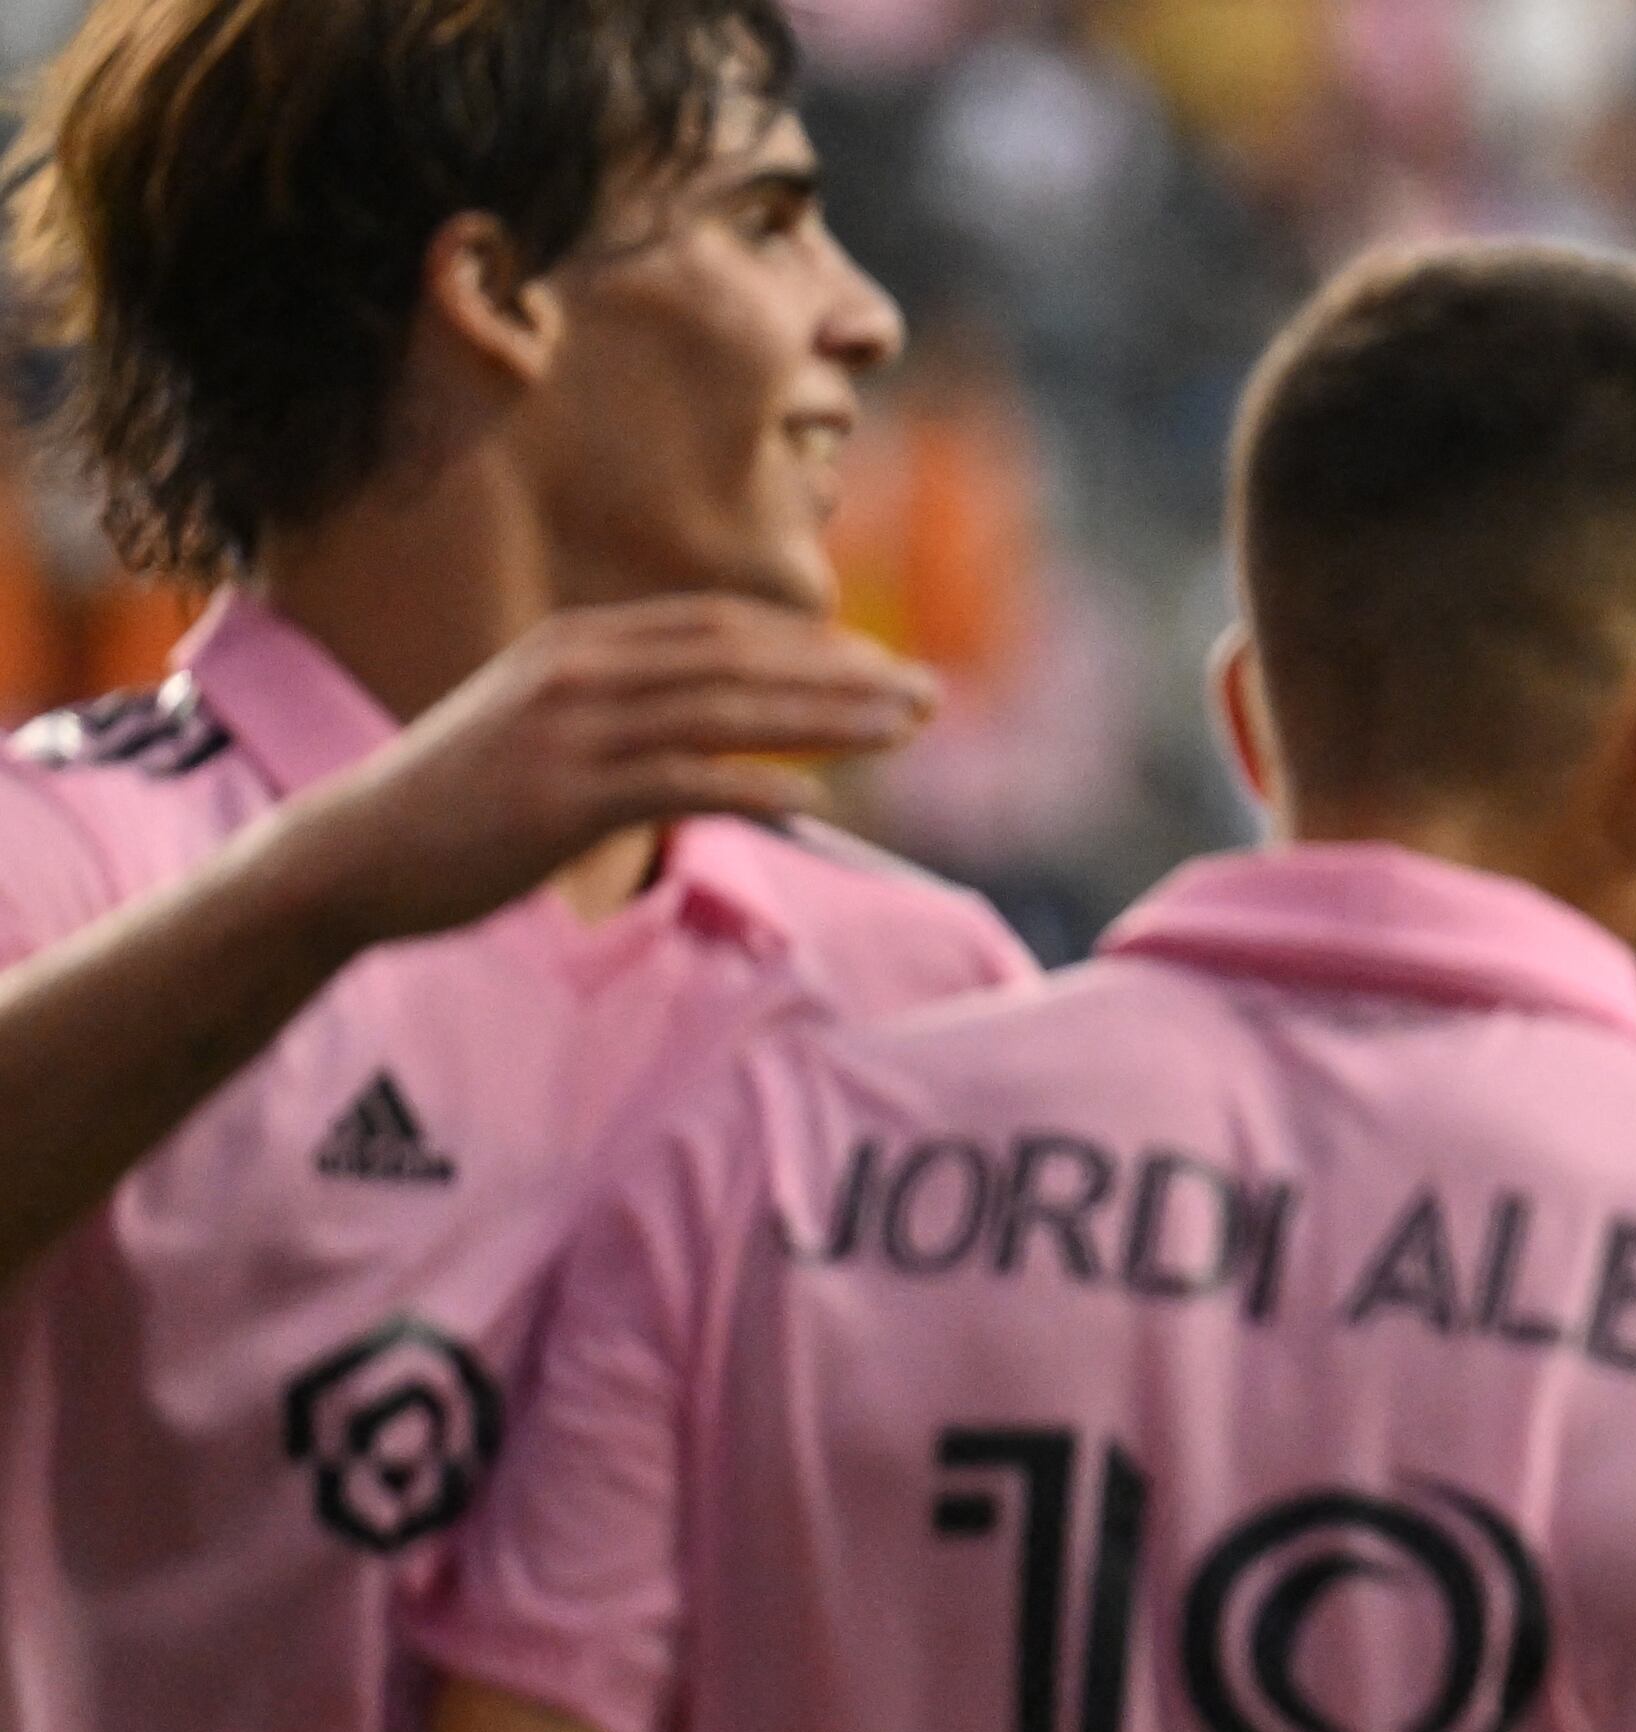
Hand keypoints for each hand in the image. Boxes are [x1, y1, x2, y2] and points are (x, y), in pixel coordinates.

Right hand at [279, 600, 935, 951]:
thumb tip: (720, 729)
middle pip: (740, 657)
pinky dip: (752, 784)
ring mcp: (567, 730)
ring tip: (904, 733)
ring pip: (725, 711)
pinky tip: (816, 799)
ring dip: (826, 719)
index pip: (721, 626)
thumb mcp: (548, 727)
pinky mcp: (562, 797)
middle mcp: (577, 670)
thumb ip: (628, 710)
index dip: (813, 643)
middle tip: (931, 696)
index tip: (887, 667)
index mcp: (578, 642)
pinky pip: (679, 781)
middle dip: (845, 674)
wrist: (358, 854)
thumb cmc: (464, 802)